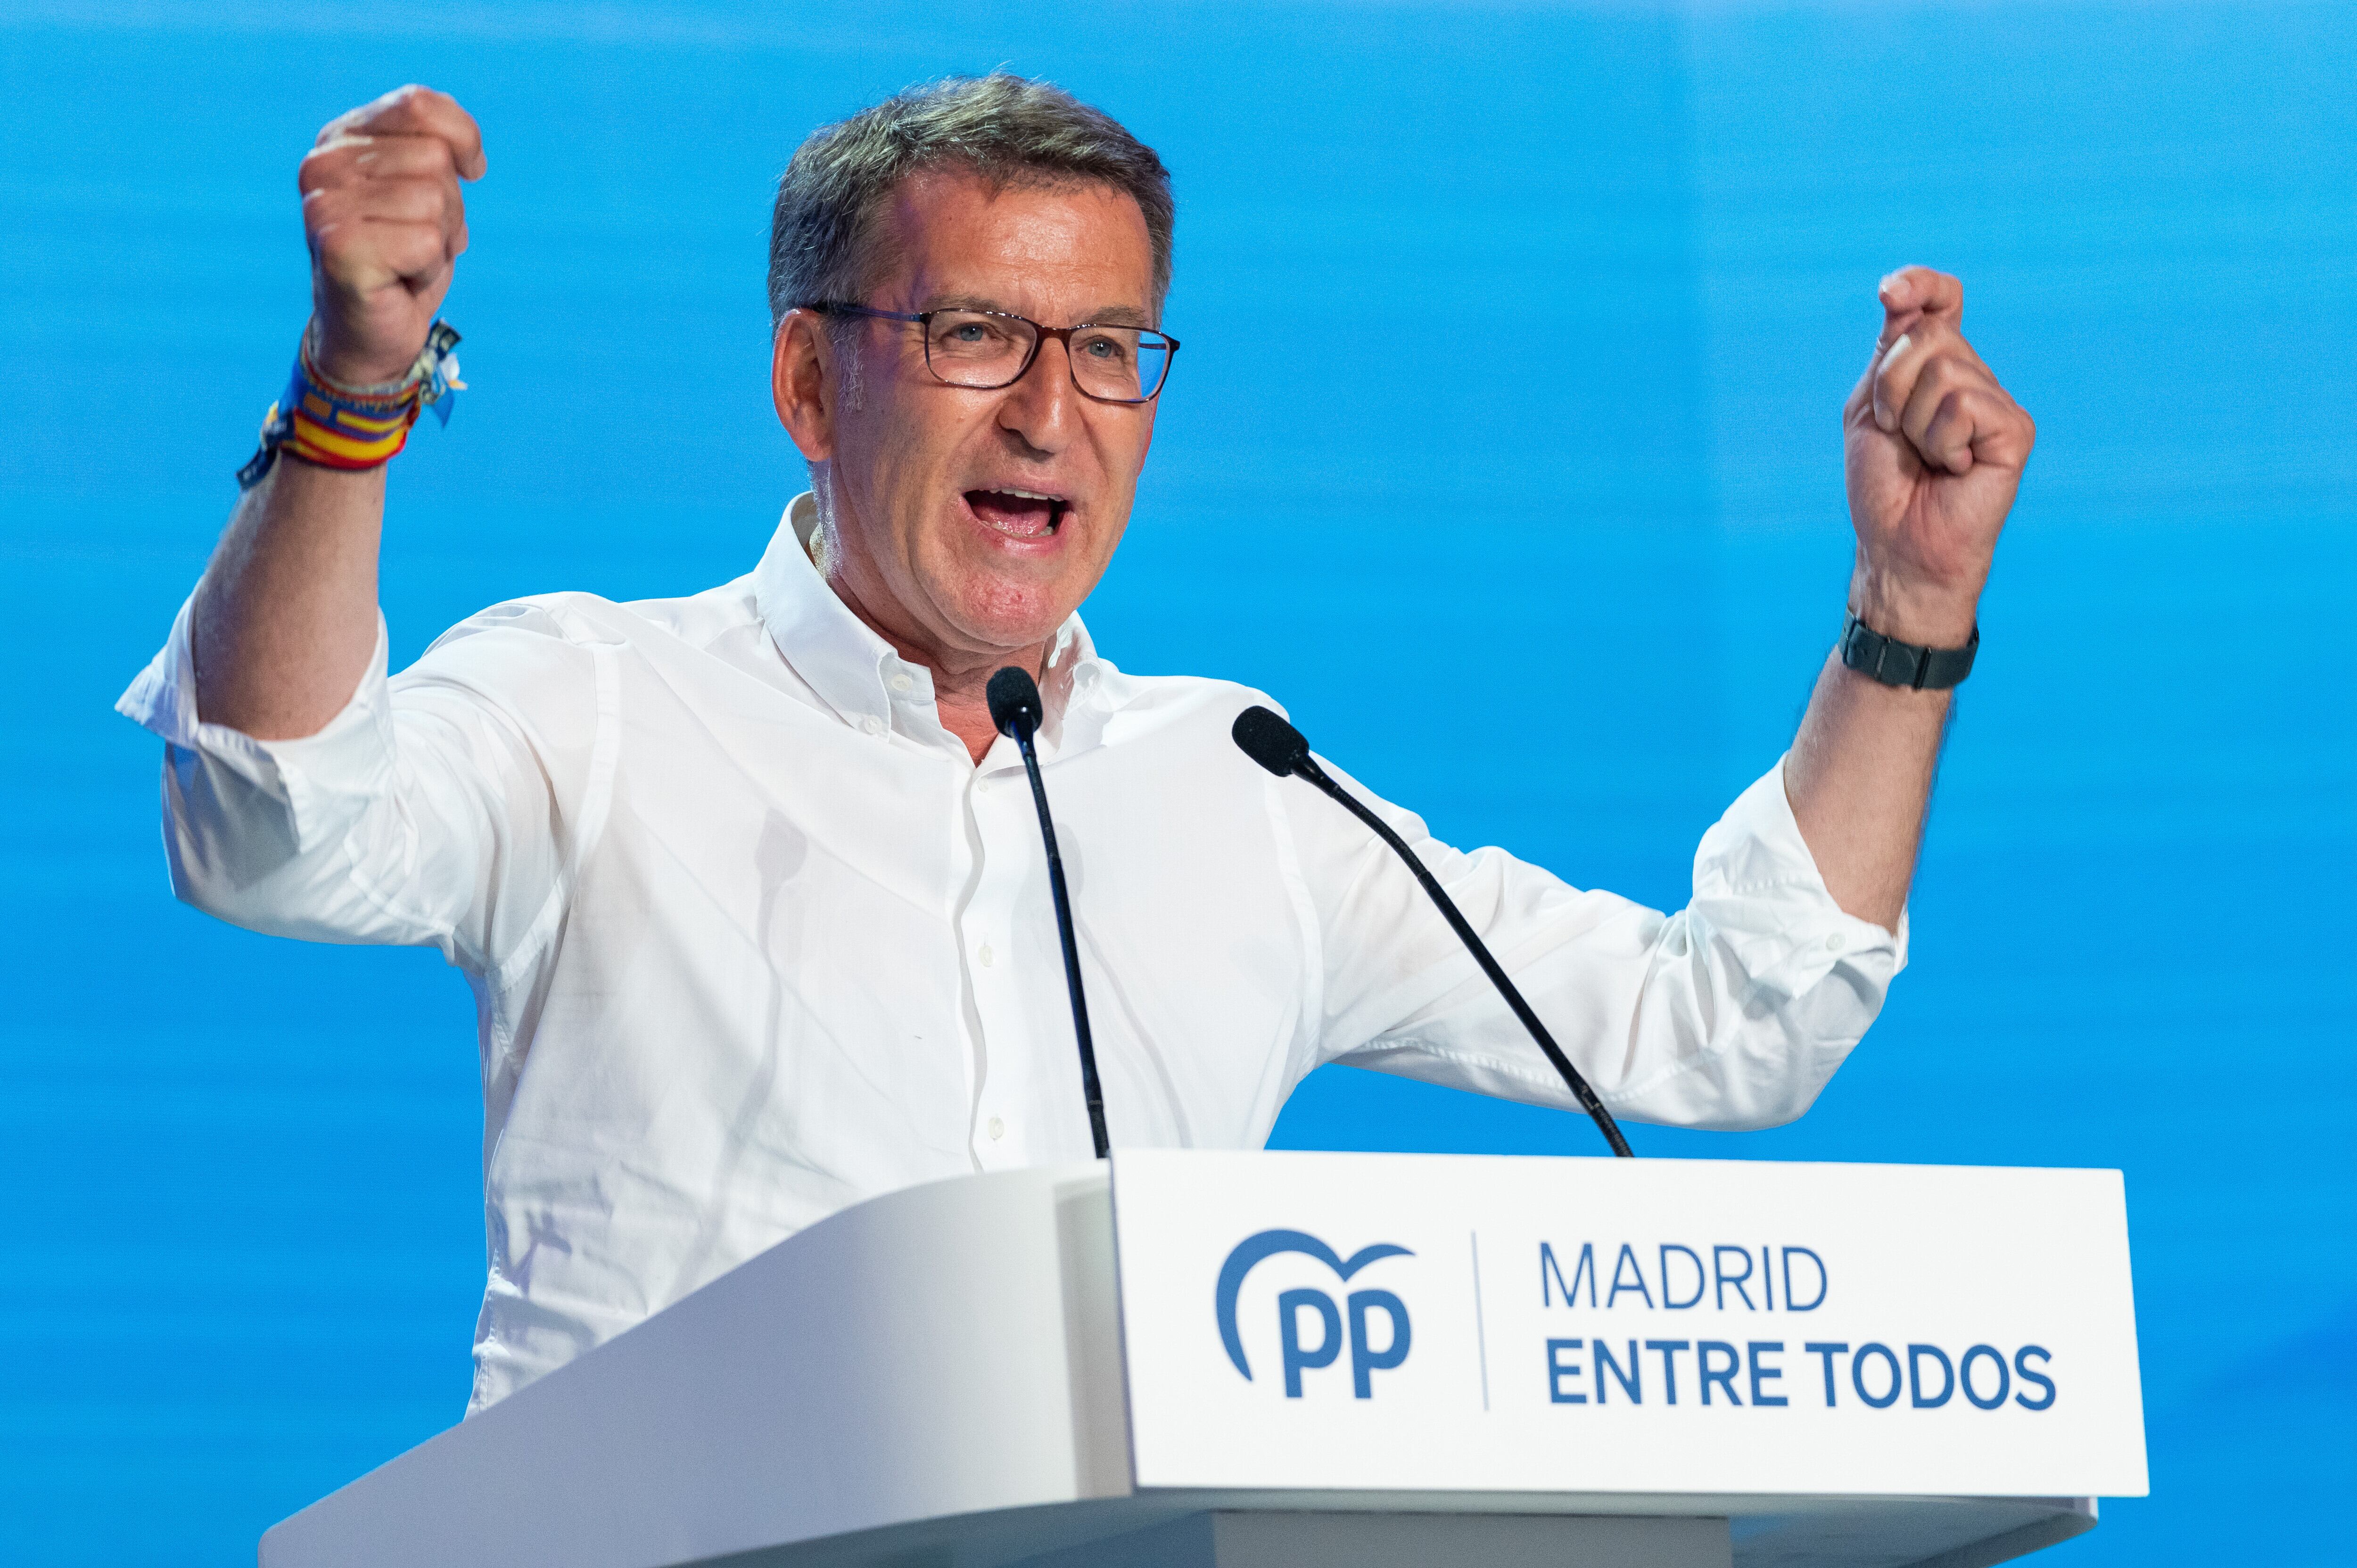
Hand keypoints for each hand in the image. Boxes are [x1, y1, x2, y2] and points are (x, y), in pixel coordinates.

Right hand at [297, 85, 485, 386]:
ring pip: (435, 200)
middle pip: (435, 159)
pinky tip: (400, 281)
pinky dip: (429, 269)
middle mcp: (323, 164)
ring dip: (439, 241)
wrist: (369, 335)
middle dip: (449, 208)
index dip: (462, 137)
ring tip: (407, 260)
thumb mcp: (427, 191)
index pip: (419, 104)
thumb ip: (437, 148)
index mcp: (341, 138)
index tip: (470, 171)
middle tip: (417, 240)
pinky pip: (426, 242)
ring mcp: (325, 206)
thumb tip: (469, 156)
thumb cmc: (403, 259)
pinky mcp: (339, 247)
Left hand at [1840, 267, 2035, 646]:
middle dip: (1890, 386)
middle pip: (1927, 334)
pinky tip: (1951, 469)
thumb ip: (1887, 349)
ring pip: (1944, 370)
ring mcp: (1997, 400)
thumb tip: (1898, 293)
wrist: (1898, 545)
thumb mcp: (1869, 407)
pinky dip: (1941, 441)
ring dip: (1912, 421)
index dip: (1921, 284)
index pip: (1941, 299)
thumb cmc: (1883, 483)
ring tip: (1925, 457)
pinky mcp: (2015, 428)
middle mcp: (1972, 375)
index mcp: (1935, 365)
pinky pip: (1964, 406)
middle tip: (1896, 433)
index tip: (1889, 293)